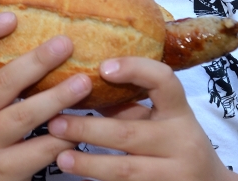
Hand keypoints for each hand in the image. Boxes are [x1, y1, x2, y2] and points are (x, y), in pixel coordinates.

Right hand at [0, 12, 93, 180]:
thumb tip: (35, 25)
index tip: (12, 17)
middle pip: (2, 83)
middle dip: (36, 62)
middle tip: (66, 42)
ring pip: (24, 116)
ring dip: (56, 97)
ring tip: (84, 82)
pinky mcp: (5, 169)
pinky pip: (40, 152)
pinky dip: (63, 138)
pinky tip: (83, 127)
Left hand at [47, 57, 237, 180]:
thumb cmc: (175, 145)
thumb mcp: (161, 122)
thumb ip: (127, 107)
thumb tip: (77, 88)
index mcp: (180, 114)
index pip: (164, 81)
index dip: (134, 69)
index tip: (102, 67)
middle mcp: (182, 143)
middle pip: (129, 133)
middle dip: (88, 128)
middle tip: (55, 122)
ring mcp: (175, 176)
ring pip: (125, 170)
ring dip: (88, 163)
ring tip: (60, 156)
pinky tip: (79, 178)